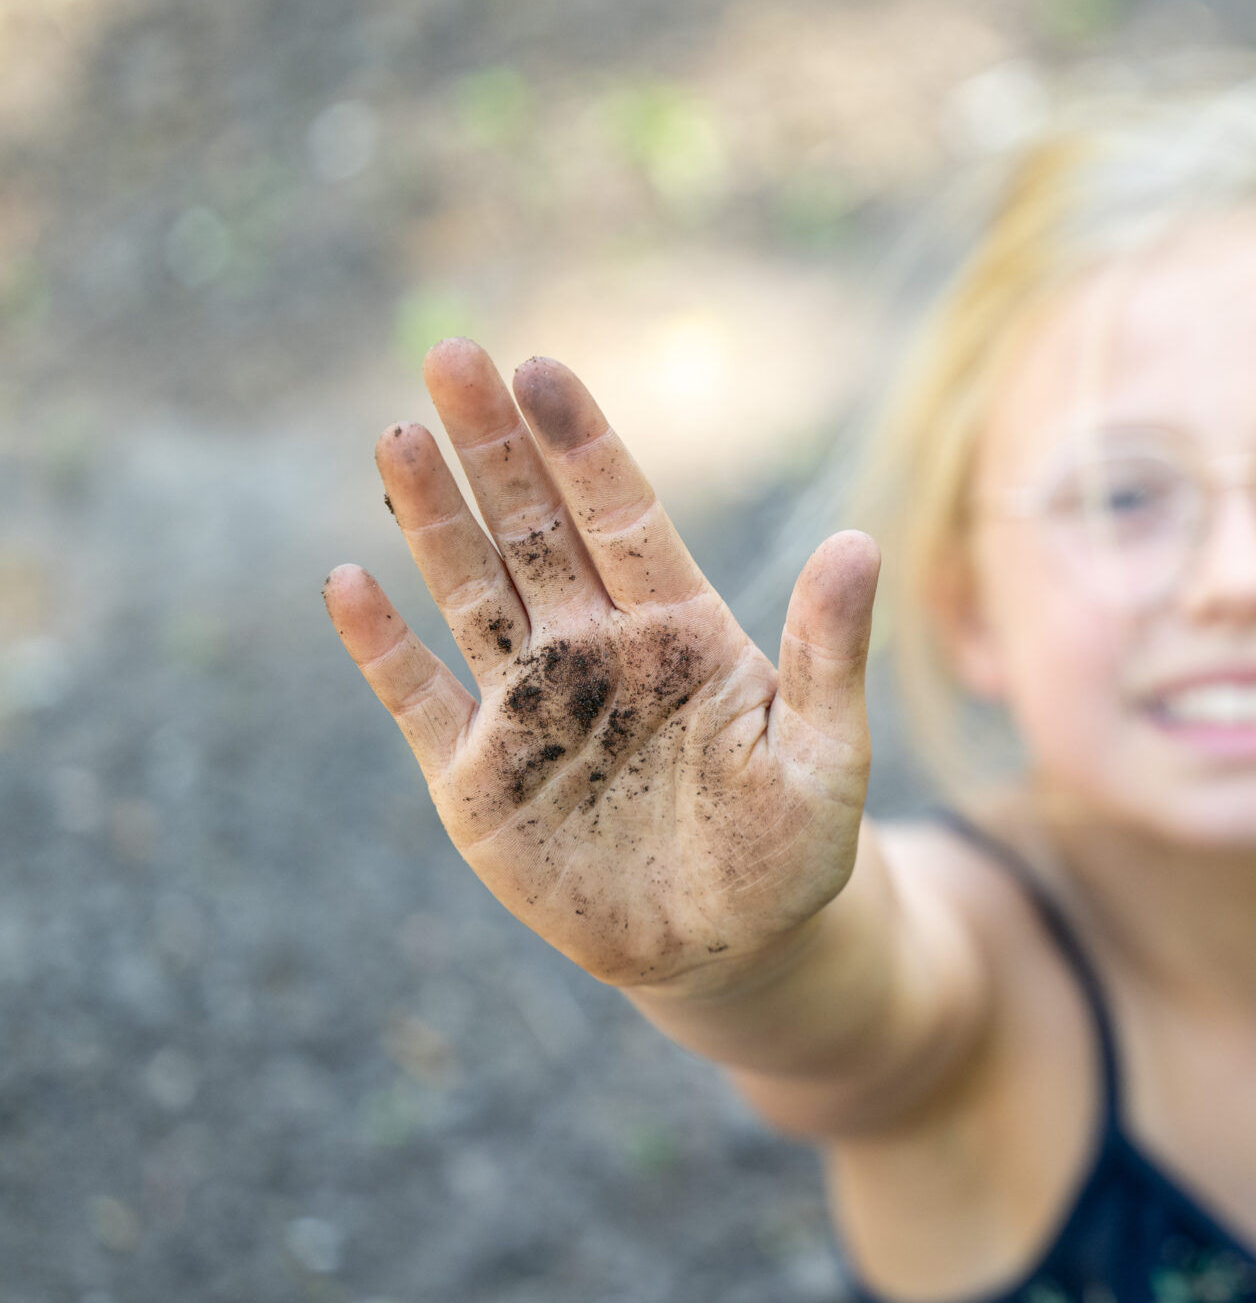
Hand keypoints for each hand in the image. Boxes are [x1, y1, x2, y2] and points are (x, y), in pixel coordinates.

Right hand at [323, 340, 878, 990]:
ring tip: (397, 436)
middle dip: (495, 445)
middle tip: (453, 355)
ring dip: (432, 520)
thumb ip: (830, 650)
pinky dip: (383, 647)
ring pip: (472, 592)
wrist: (733, 947)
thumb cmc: (793, 844)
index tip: (543, 369)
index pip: (623, 513)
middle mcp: (596, 648)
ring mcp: (530, 706)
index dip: (582, 443)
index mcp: (681, 628)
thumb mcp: (826, 750)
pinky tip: (349, 581)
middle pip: (535, 528)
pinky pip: (420, 699)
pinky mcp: (478, 778)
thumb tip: (860, 542)